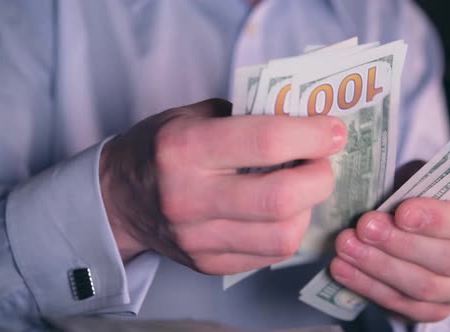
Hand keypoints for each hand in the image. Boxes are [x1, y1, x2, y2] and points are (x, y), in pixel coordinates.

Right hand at [99, 99, 346, 273]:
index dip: (311, 135)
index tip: (332, 131)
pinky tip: (282, 212)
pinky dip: (288, 230)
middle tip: (323, 162)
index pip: (265, 142)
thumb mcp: (192, 116)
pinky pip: (270, 255)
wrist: (117, 200)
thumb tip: (303, 120)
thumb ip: (245, 117)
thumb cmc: (159, 148)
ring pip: (283, 235)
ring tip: (303, 188)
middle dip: (320, 177)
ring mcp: (199, 239)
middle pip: (281, 197)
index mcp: (185, 149)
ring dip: (308, 208)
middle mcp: (190, 198)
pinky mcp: (209, 264)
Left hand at [331, 192, 449, 321]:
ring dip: (378, 267)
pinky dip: (368, 287)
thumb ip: (411, 183)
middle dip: (400, 244)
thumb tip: (380, 189)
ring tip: (346, 247)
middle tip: (364, 228)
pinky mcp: (434, 310)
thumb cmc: (420, 195)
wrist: (417, 224)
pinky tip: (343, 269)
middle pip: (447, 260)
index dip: (437, 219)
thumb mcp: (421, 177)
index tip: (402, 212)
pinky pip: (402, 305)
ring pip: (423, 287)